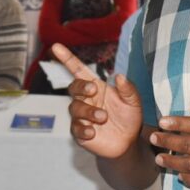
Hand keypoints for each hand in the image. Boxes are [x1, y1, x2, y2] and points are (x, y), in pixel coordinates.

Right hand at [53, 43, 142, 157]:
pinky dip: (83, 129)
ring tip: (103, 117)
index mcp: (96, 87)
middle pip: (73, 87)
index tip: (56, 47)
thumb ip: (128, 89)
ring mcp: (81, 116)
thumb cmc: (129, 118)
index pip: (78, 70)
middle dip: (80, 86)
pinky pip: (76, 129)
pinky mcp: (80, 133)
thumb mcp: (134, 102)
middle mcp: (86, 99)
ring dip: (88, 111)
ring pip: (75, 108)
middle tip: (93, 90)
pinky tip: (93, 132)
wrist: (130, 142)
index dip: (67, 58)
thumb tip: (119, 76)